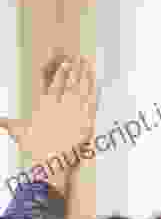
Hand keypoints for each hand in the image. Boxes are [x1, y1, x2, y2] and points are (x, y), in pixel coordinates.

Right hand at [0, 56, 96, 176]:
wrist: (54, 162)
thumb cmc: (36, 149)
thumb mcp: (20, 133)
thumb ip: (7, 124)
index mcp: (43, 104)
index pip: (50, 82)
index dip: (55, 70)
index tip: (60, 60)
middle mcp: (59, 104)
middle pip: (66, 80)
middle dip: (70, 67)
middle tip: (75, 56)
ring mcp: (74, 109)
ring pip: (80, 85)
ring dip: (83, 72)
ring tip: (85, 61)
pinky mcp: (87, 116)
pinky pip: (91, 96)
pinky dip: (92, 85)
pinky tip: (95, 76)